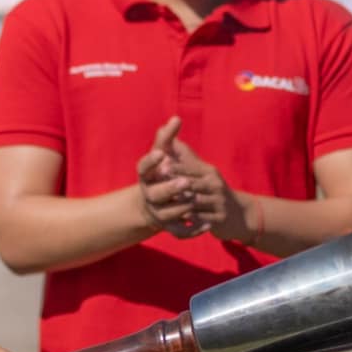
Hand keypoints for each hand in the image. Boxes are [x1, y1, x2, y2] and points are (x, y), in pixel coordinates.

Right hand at [136, 116, 204, 237]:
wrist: (157, 202)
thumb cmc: (162, 172)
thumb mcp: (163, 154)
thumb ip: (168, 137)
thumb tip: (176, 119)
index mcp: (146, 176)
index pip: (143, 167)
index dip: (152, 162)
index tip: (162, 154)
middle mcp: (149, 195)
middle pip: (156, 194)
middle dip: (170, 188)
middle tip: (185, 183)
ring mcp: (158, 212)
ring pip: (168, 213)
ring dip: (181, 208)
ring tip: (194, 201)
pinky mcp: (169, 227)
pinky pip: (180, 232)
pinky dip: (193, 230)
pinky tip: (207, 225)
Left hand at [163, 137, 254, 242]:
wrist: (238, 214)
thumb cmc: (213, 190)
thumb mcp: (204, 173)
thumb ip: (187, 158)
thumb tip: (172, 136)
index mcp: (209, 172)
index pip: (189, 168)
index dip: (174, 169)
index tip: (158, 169)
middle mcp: (215, 185)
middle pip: (191, 184)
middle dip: (174, 185)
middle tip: (154, 186)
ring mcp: (218, 202)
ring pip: (195, 202)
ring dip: (180, 203)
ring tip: (164, 203)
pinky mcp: (219, 219)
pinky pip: (202, 219)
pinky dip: (190, 219)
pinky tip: (178, 219)